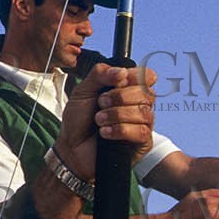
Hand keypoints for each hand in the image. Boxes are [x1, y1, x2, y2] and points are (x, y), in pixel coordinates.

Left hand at [57, 63, 156, 180]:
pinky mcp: (142, 142)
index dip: (135, 76)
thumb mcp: (83, 90)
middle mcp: (138, 105)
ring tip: (99, 120)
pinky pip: (141, 131)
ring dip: (117, 114)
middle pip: (146, 93)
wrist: (72, 147)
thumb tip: (122, 71)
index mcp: (127, 89)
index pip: (146, 76)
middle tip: (100, 103)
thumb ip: (99, 74)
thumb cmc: (79, 120)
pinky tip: (105, 133)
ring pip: (144, 112)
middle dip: (120, 97)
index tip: (117, 81)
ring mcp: (142, 124)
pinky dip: (120, 130)